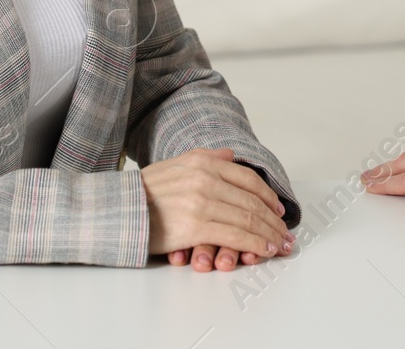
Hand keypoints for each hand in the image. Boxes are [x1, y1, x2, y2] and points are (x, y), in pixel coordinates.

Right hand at [140, 148, 294, 266]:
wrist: (118, 210)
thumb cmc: (144, 192)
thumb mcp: (175, 164)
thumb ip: (205, 157)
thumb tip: (230, 155)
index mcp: (202, 161)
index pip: (247, 178)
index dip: (268, 196)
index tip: (278, 211)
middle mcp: (205, 177)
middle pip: (251, 200)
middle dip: (274, 220)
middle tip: (286, 233)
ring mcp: (202, 201)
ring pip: (248, 219)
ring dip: (269, 234)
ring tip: (280, 245)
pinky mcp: (196, 226)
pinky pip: (236, 235)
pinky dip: (255, 243)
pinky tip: (264, 250)